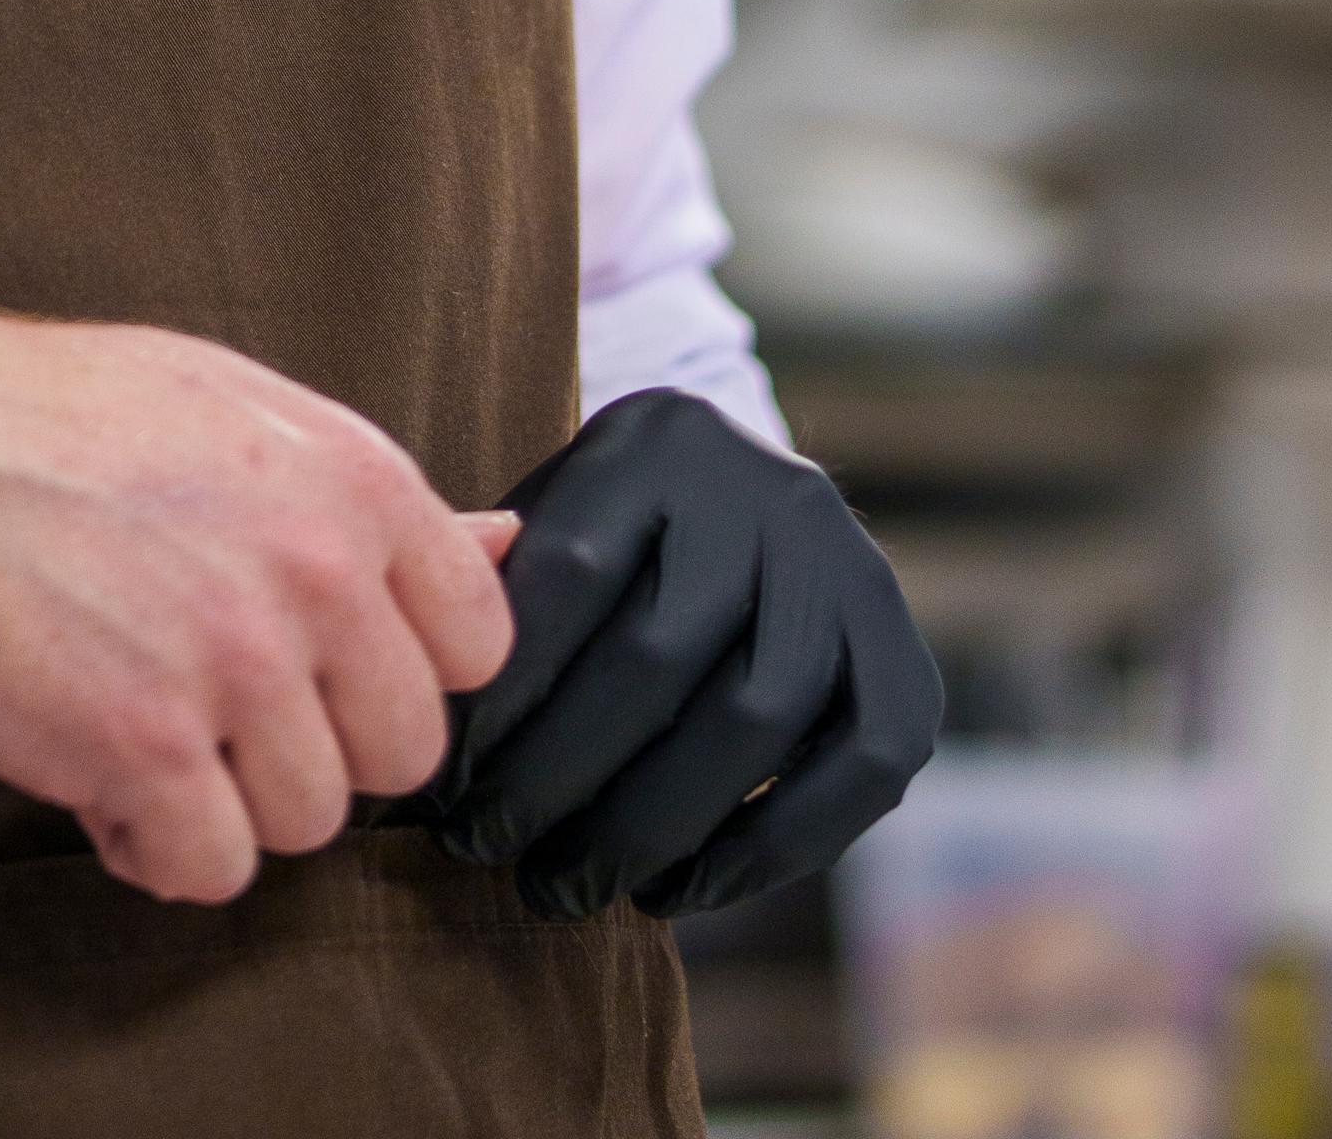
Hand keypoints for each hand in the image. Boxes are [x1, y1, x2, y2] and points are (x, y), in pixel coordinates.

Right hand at [0, 278, 515, 908]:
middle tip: (199, 688)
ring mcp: (236, 660)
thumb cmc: (38, 414)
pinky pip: (210, 869)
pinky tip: (89, 769)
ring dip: (218, 794)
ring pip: (307, 821)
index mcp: (353, 475)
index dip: (386, 668)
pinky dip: (148, 844)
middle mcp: (318, 567)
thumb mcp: (223, 402)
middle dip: (306, 743)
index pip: (474, 643)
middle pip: (400, 754)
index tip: (305, 657)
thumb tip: (506, 545)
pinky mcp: (146, 746)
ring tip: (126, 710)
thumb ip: (363, 492)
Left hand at [428, 387, 939, 917]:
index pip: (570, 571)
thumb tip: (421, 696)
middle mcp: (771, 490)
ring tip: (562, 888)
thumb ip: (491, 587)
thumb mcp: (545, 523)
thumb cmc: (610, 543)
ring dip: (647, 826)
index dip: (502, 690)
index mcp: (660, 438)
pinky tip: (674, 894)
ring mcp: (854, 572)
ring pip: (751, 719)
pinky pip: (851, 775)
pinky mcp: (910, 663)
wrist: (751, 518)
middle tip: (486, 847)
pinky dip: (760, 850)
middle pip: (658, 654)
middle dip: (558, 774)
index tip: (441, 778)